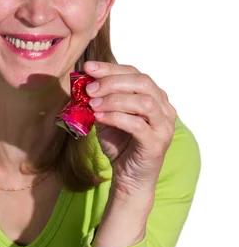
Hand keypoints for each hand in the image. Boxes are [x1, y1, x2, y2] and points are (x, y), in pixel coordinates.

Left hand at [84, 61, 176, 198]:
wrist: (129, 179)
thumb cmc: (120, 146)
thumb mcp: (106, 117)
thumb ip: (99, 100)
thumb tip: (82, 82)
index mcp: (155, 97)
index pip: (135, 73)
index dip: (111, 68)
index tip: (88, 68)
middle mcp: (165, 108)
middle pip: (143, 82)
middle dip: (112, 82)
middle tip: (90, 89)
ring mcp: (164, 126)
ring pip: (144, 102)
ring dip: (115, 100)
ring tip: (93, 104)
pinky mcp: (157, 143)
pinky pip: (138, 125)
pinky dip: (116, 117)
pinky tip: (99, 118)